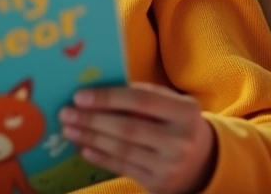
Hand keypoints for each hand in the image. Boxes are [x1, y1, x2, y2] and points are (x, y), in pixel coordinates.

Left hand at [59, 83, 216, 193]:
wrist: (204, 163)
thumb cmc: (177, 124)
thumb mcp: (172, 106)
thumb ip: (143, 95)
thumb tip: (97, 87)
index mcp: (185, 111)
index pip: (141, 100)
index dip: (108, 98)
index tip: (79, 96)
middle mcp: (180, 139)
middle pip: (128, 128)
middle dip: (92, 120)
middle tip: (66, 113)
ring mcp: (170, 165)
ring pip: (122, 149)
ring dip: (90, 138)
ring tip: (68, 129)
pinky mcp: (159, 183)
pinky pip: (123, 167)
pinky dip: (100, 157)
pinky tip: (83, 148)